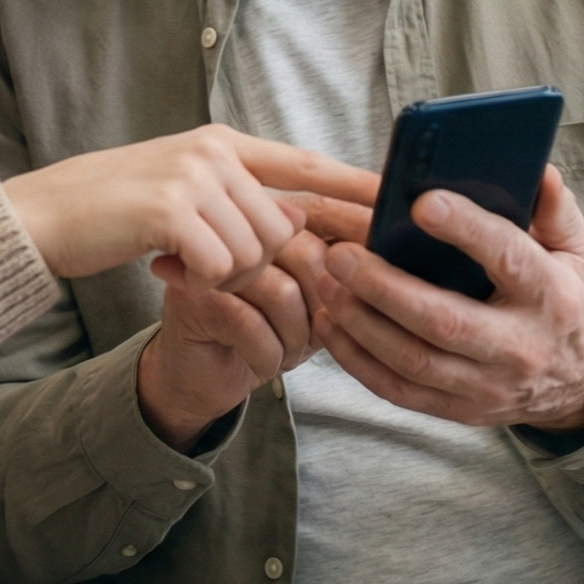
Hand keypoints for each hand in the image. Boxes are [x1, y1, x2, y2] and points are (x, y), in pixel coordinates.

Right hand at [4, 125, 377, 291]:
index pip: (303, 165)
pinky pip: (219, 267)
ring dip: (225, 274)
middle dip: (257, 262)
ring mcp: (192, 177)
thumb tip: (294, 222)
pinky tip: (164, 267)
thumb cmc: (114, 211)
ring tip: (180, 261)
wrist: (47, 215)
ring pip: (254, 252)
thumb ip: (236, 198)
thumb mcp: (182, 189)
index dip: (352, 184)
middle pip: (280, 227)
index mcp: (221, 143)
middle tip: (207, 265)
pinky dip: (199, 281)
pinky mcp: (170, 209)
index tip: (394, 199)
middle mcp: (213, 152)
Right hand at [138, 192, 375, 450]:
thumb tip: (382, 264)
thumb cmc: (260, 332)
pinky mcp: (194, 294)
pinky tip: (259, 361)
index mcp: (271, 216)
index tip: (390, 246)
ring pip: (282, 292)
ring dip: (294, 340)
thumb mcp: (311, 303)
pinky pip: (251, 324)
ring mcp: (213, 257)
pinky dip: (266, 355)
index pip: (324, 208)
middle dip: (323, 311)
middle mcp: (239, 226)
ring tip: (284, 351)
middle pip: (309, 254)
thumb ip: (339, 276)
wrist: (199, 375)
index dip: (358, 222)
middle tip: (311, 337)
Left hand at [313, 166, 583, 431]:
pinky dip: (356, 359)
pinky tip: (330, 322)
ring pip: (413, 360)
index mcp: (550, 296)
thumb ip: (553, 209)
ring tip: (324, 281)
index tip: (420, 202)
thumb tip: (536, 170)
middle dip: (384, 287)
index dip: (465, 229)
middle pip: (444, 322)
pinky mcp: (460, 410)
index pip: (507, 257)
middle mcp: (519, 346)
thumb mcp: (572, 251)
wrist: (579, 381)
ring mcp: (487, 386)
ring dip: (360, 322)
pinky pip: (398, 390)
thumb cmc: (560, 299)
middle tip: (340, 252)